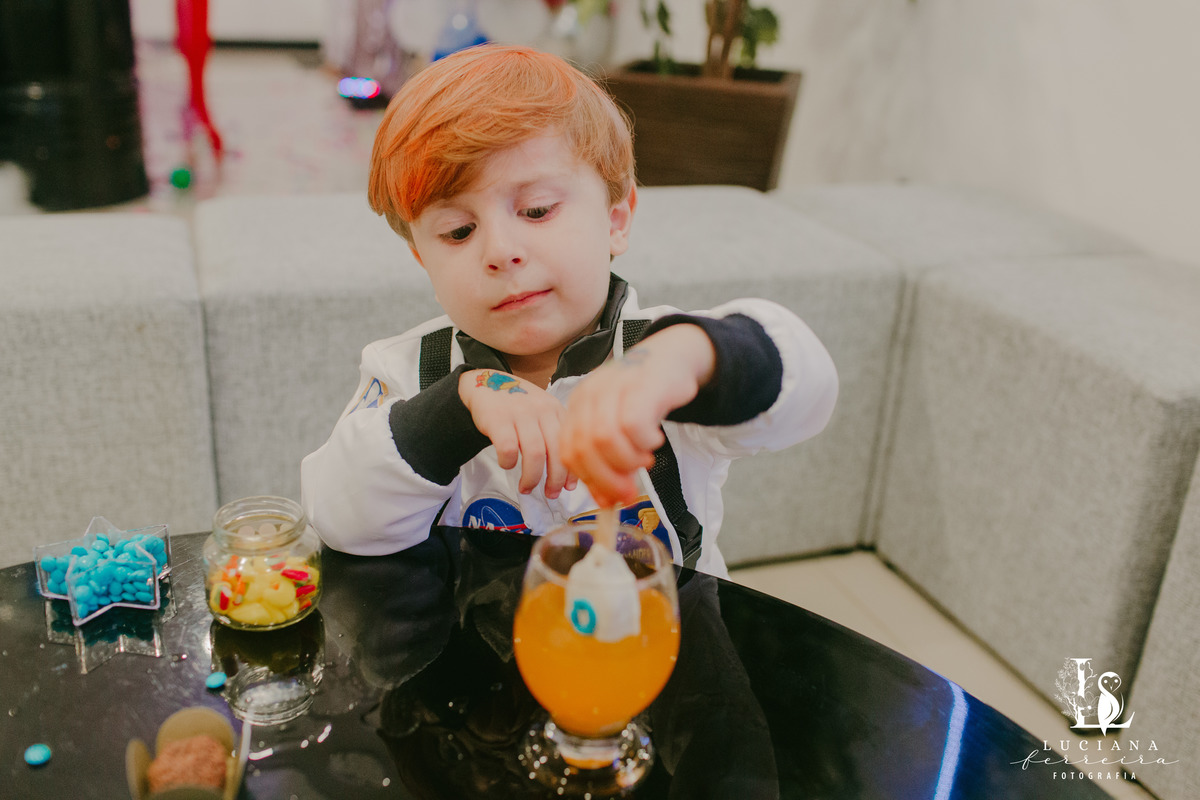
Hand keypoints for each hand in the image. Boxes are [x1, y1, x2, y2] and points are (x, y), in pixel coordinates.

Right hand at [459, 370, 576, 497]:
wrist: (487, 382)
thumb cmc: (517, 404)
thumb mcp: (542, 412)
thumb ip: (554, 436)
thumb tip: (568, 476)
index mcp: (556, 410)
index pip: (570, 444)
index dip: (571, 470)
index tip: (568, 487)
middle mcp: (541, 410)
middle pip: (555, 452)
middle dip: (554, 479)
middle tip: (550, 494)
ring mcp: (520, 413)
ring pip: (534, 454)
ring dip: (532, 477)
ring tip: (527, 487)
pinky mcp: (498, 419)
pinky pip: (508, 449)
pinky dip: (508, 463)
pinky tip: (507, 465)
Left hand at [562, 324, 715, 506]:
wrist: (671, 357)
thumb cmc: (643, 395)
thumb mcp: (617, 425)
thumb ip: (608, 460)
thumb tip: (606, 501)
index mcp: (578, 406)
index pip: (569, 452)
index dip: (589, 481)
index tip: (609, 499)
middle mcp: (590, 395)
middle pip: (584, 448)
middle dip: (608, 479)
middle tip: (629, 491)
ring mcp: (612, 388)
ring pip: (604, 439)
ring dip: (627, 461)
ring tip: (644, 461)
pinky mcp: (639, 386)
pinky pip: (633, 425)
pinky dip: (644, 442)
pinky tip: (653, 440)